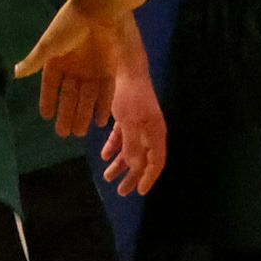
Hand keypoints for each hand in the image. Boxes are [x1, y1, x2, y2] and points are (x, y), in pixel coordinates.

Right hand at [14, 0, 126, 134]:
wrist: (99, 9)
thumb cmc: (69, 24)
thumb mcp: (49, 44)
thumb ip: (35, 60)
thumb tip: (16, 73)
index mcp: (57, 59)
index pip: (50, 85)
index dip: (48, 100)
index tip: (45, 115)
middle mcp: (74, 67)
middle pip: (69, 95)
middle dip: (66, 114)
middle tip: (63, 133)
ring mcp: (92, 68)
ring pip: (86, 97)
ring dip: (83, 114)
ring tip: (79, 132)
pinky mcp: (108, 68)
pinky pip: (105, 91)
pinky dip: (102, 105)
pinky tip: (99, 121)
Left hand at [99, 61, 166, 195]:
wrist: (127, 69)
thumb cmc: (130, 96)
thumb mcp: (130, 122)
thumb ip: (133, 145)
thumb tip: (137, 167)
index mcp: (155, 133)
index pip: (156, 162)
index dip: (149, 178)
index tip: (140, 192)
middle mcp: (151, 131)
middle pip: (143, 159)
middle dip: (132, 176)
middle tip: (120, 191)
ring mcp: (140, 123)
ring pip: (132, 149)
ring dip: (121, 163)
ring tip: (108, 176)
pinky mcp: (129, 116)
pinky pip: (124, 136)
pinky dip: (115, 146)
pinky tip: (104, 154)